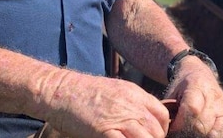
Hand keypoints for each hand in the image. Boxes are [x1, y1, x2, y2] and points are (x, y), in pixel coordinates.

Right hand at [41, 70, 171, 137]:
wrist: (61, 91)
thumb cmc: (84, 92)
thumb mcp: (115, 89)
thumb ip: (131, 102)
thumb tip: (143, 118)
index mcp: (135, 93)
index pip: (162, 114)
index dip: (162, 129)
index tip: (154, 136)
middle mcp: (131, 105)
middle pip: (157, 131)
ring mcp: (119, 118)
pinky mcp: (105, 131)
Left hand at [164, 57, 222, 137]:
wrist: (201, 76)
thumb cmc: (183, 89)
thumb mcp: (173, 93)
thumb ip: (169, 110)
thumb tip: (164, 128)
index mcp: (197, 86)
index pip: (192, 109)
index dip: (181, 124)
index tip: (172, 129)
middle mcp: (215, 97)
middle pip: (203, 125)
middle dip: (188, 133)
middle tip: (181, 132)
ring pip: (215, 133)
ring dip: (202, 136)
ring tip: (192, 132)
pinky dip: (217, 136)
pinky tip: (206, 134)